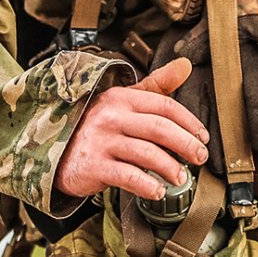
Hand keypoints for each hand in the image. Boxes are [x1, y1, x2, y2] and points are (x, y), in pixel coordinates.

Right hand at [54, 58, 208, 200]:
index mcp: (121, 98)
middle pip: (159, 128)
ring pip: (146, 154)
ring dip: (170, 167)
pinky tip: (158, 191)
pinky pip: (127, 176)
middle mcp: (111, 116)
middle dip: (186, 144)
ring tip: (180, 177)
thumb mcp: (123, 101)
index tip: (203, 137)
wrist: (55, 151)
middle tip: (200, 158)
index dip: (189, 122)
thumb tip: (185, 65)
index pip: (164, 105)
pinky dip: (147, 185)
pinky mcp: (93, 166)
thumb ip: (156, 85)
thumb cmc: (98, 127)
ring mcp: (100, 141)